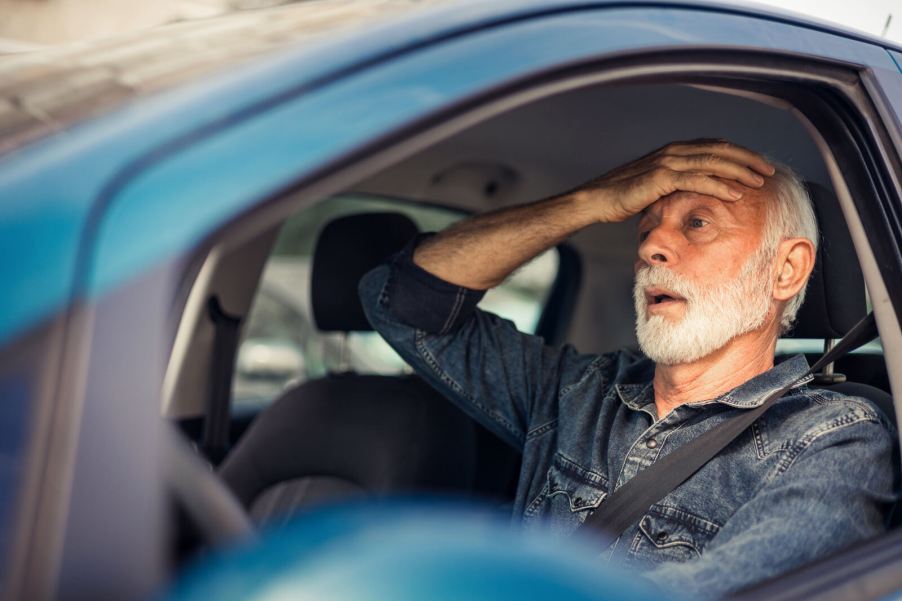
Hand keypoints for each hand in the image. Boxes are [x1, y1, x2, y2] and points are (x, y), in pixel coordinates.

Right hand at [575, 139, 775, 222]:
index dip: (740, 154)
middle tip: (769, 171)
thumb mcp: (655, 186)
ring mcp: (668, 162)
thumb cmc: (624, 196)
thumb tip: (693, 196)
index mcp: (674, 150)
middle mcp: (674, 151)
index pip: (715, 146)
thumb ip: (675, 184)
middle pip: (720, 150)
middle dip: (748, 159)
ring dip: (740, 171)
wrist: (598, 199)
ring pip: (713, 162)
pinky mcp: (662, 177)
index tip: (758, 165)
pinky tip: (736, 194)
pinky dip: (720, 186)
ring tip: (760, 182)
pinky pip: (698, 179)